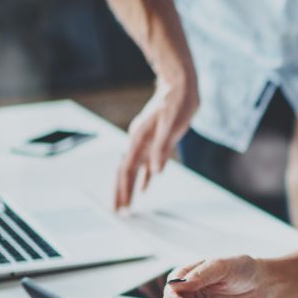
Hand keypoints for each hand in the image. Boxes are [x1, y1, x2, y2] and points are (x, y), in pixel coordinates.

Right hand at [114, 77, 196, 209]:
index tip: (122, 205)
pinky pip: (145, 163)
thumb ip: (163, 148)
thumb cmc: (178, 102)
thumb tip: (155, 171)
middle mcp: (139, 141)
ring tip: (127, 204)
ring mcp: (145, 141)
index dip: (124, 189)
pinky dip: (143, 176)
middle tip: (118, 212)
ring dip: (129, 187)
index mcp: (140, 138)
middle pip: (125, 172)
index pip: (128, 169)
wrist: (179, 85)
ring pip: (133, 169)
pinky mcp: (154, 141)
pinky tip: (144, 186)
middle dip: (121, 192)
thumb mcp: (173, 125)